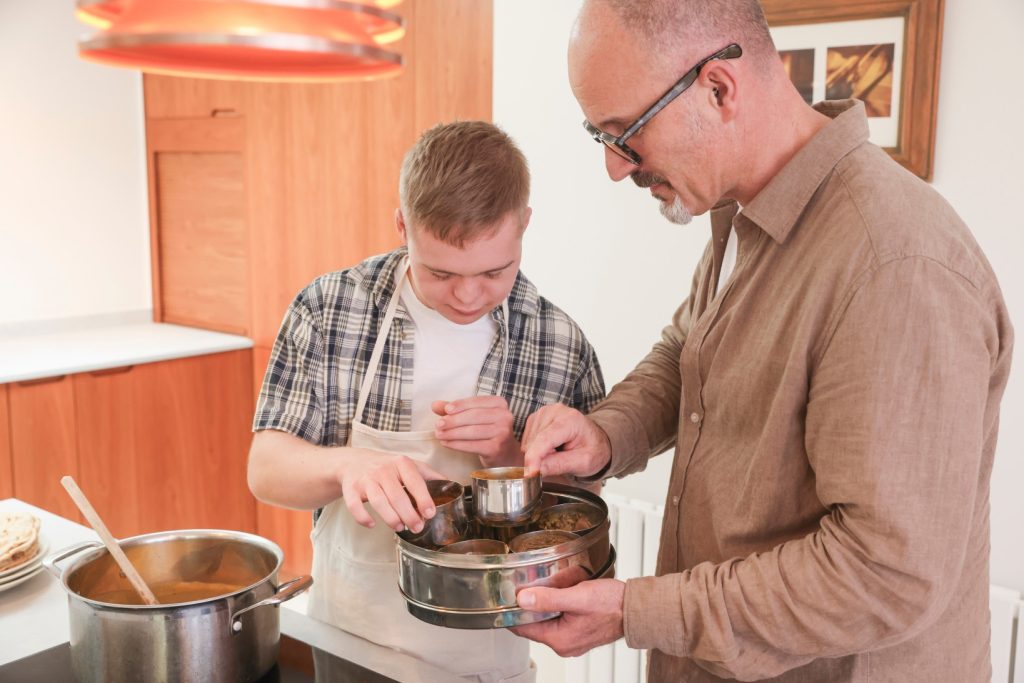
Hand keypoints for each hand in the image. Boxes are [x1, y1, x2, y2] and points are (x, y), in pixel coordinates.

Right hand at [339, 450, 444, 532]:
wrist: (354, 461)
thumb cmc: (387, 467)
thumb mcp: (408, 466)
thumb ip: (430, 475)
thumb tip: (453, 486)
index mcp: (401, 463)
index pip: (415, 481)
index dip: (423, 499)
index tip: (430, 513)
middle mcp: (383, 469)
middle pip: (397, 495)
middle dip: (409, 515)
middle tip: (417, 527)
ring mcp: (366, 479)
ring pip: (378, 501)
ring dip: (390, 518)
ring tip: (399, 527)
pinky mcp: (350, 488)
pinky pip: (354, 505)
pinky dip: (363, 517)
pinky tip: (372, 524)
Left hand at [432, 396, 519, 467]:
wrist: (505, 455)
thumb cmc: (488, 432)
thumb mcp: (474, 417)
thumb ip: (456, 410)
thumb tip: (434, 405)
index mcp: (500, 403)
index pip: (476, 402)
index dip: (459, 405)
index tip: (445, 410)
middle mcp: (504, 416)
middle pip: (474, 416)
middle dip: (453, 421)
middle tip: (438, 425)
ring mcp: (502, 433)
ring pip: (472, 431)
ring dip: (452, 433)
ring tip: (439, 435)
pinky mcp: (497, 448)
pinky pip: (473, 445)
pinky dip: (457, 444)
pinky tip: (447, 444)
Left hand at [511, 578, 626, 656]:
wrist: (636, 609)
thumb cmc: (612, 604)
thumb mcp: (577, 597)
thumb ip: (549, 598)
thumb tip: (523, 599)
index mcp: (559, 640)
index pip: (523, 628)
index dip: (512, 612)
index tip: (506, 596)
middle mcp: (564, 644)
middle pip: (534, 623)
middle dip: (532, 604)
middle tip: (531, 584)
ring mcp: (572, 639)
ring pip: (547, 619)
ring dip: (547, 602)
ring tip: (552, 585)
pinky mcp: (579, 632)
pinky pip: (560, 618)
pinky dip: (559, 605)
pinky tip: (565, 591)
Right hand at [521, 404, 611, 478]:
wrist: (595, 440)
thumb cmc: (592, 450)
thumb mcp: (583, 463)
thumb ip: (559, 465)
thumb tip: (534, 471)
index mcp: (570, 419)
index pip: (545, 439)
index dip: (534, 457)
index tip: (529, 474)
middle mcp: (554, 411)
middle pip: (534, 442)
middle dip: (540, 458)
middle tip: (559, 460)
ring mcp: (544, 413)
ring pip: (528, 442)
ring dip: (538, 454)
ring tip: (557, 452)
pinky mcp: (536, 418)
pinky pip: (526, 440)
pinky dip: (535, 449)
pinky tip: (550, 447)